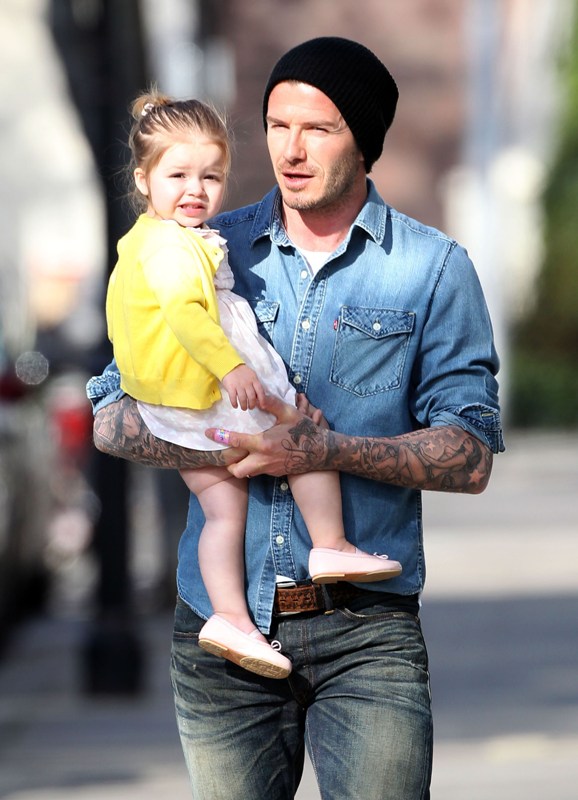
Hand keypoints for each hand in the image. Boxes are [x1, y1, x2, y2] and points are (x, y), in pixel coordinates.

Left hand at [205, 393, 326, 478]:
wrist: (321, 452)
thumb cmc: (304, 431)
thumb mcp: (289, 413)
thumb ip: (271, 403)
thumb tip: (257, 395)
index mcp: (264, 443)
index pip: (235, 442)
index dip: (219, 436)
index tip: (208, 432)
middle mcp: (263, 459)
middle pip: (235, 469)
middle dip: (228, 463)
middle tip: (227, 451)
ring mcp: (269, 468)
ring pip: (245, 474)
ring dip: (239, 466)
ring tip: (240, 454)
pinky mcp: (274, 473)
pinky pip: (257, 472)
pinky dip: (252, 466)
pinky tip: (257, 456)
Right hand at [221, 364, 265, 409]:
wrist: (229, 365)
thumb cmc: (241, 371)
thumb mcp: (251, 375)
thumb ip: (255, 384)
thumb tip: (258, 395)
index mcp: (254, 380)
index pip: (260, 391)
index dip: (262, 400)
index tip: (262, 406)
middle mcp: (247, 383)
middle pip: (252, 397)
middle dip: (252, 405)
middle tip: (250, 408)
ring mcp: (239, 386)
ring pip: (243, 399)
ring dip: (244, 406)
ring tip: (244, 408)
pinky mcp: (231, 387)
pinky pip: (233, 398)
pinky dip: (234, 403)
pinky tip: (235, 406)